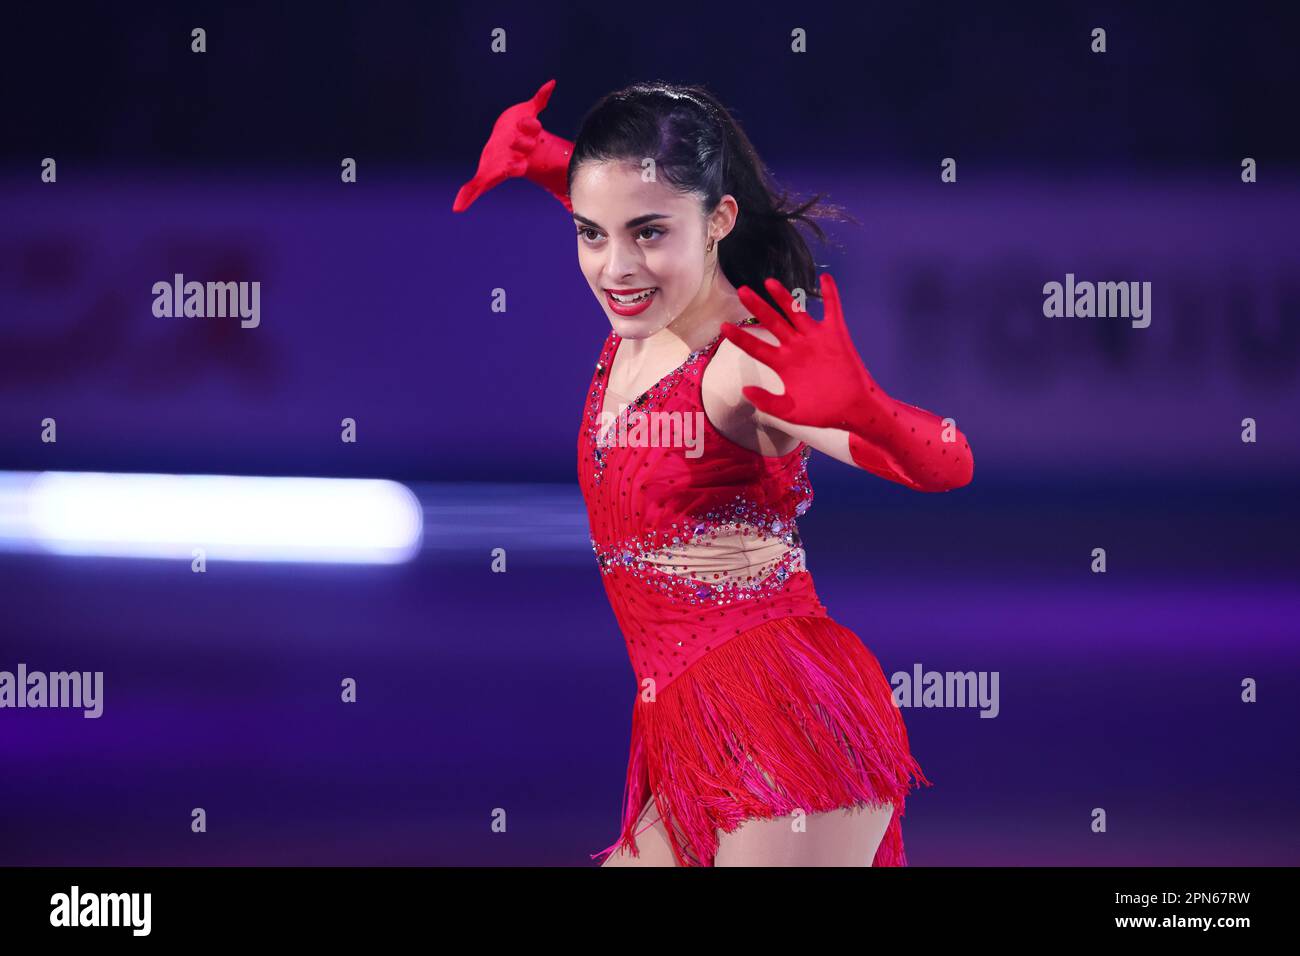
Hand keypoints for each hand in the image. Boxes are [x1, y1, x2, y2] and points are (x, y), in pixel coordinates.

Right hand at [452, 79, 573, 212]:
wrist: (511, 140)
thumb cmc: (500, 159)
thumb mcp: (485, 176)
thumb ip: (471, 191)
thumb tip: (454, 211)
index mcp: (513, 162)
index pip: (515, 166)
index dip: (515, 166)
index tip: (517, 167)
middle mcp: (521, 147)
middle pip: (523, 145)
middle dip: (523, 144)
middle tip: (524, 144)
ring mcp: (526, 130)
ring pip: (531, 125)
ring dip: (530, 123)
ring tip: (531, 120)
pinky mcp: (529, 114)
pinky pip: (539, 102)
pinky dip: (544, 94)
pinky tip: (550, 85)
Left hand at [718, 273, 882, 433]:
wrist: (851, 410)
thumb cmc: (822, 412)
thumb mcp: (790, 412)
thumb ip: (767, 402)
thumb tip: (745, 390)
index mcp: (782, 363)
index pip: (756, 346)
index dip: (740, 337)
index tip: (723, 327)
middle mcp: (796, 346)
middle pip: (772, 322)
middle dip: (758, 306)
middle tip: (742, 290)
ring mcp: (815, 338)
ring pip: (796, 312)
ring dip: (784, 297)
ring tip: (770, 282)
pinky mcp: (835, 334)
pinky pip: (833, 310)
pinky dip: (830, 294)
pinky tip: (825, 278)